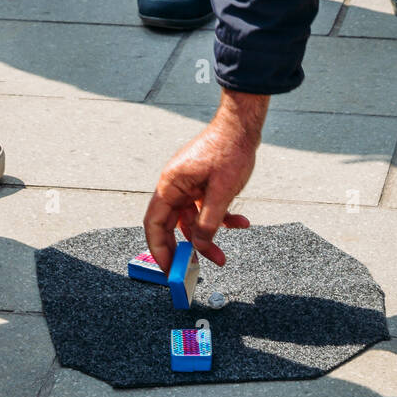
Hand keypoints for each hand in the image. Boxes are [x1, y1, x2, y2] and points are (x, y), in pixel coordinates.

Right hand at [143, 89, 263, 271]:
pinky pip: (206, 208)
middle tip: (191, 271)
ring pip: (192, 220)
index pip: (154, 224)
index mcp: (170, 185)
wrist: (242, 125)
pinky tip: (239, 223)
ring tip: (222, 255)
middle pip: (172, 225)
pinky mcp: (202, 183)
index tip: (168, 271)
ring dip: (207, 236)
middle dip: (184, 249)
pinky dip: (220, 219)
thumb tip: (200, 247)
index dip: (159, 250)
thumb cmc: (228, 149)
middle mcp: (175, 186)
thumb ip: (208, 223)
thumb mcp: (221, 193)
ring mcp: (188, 184)